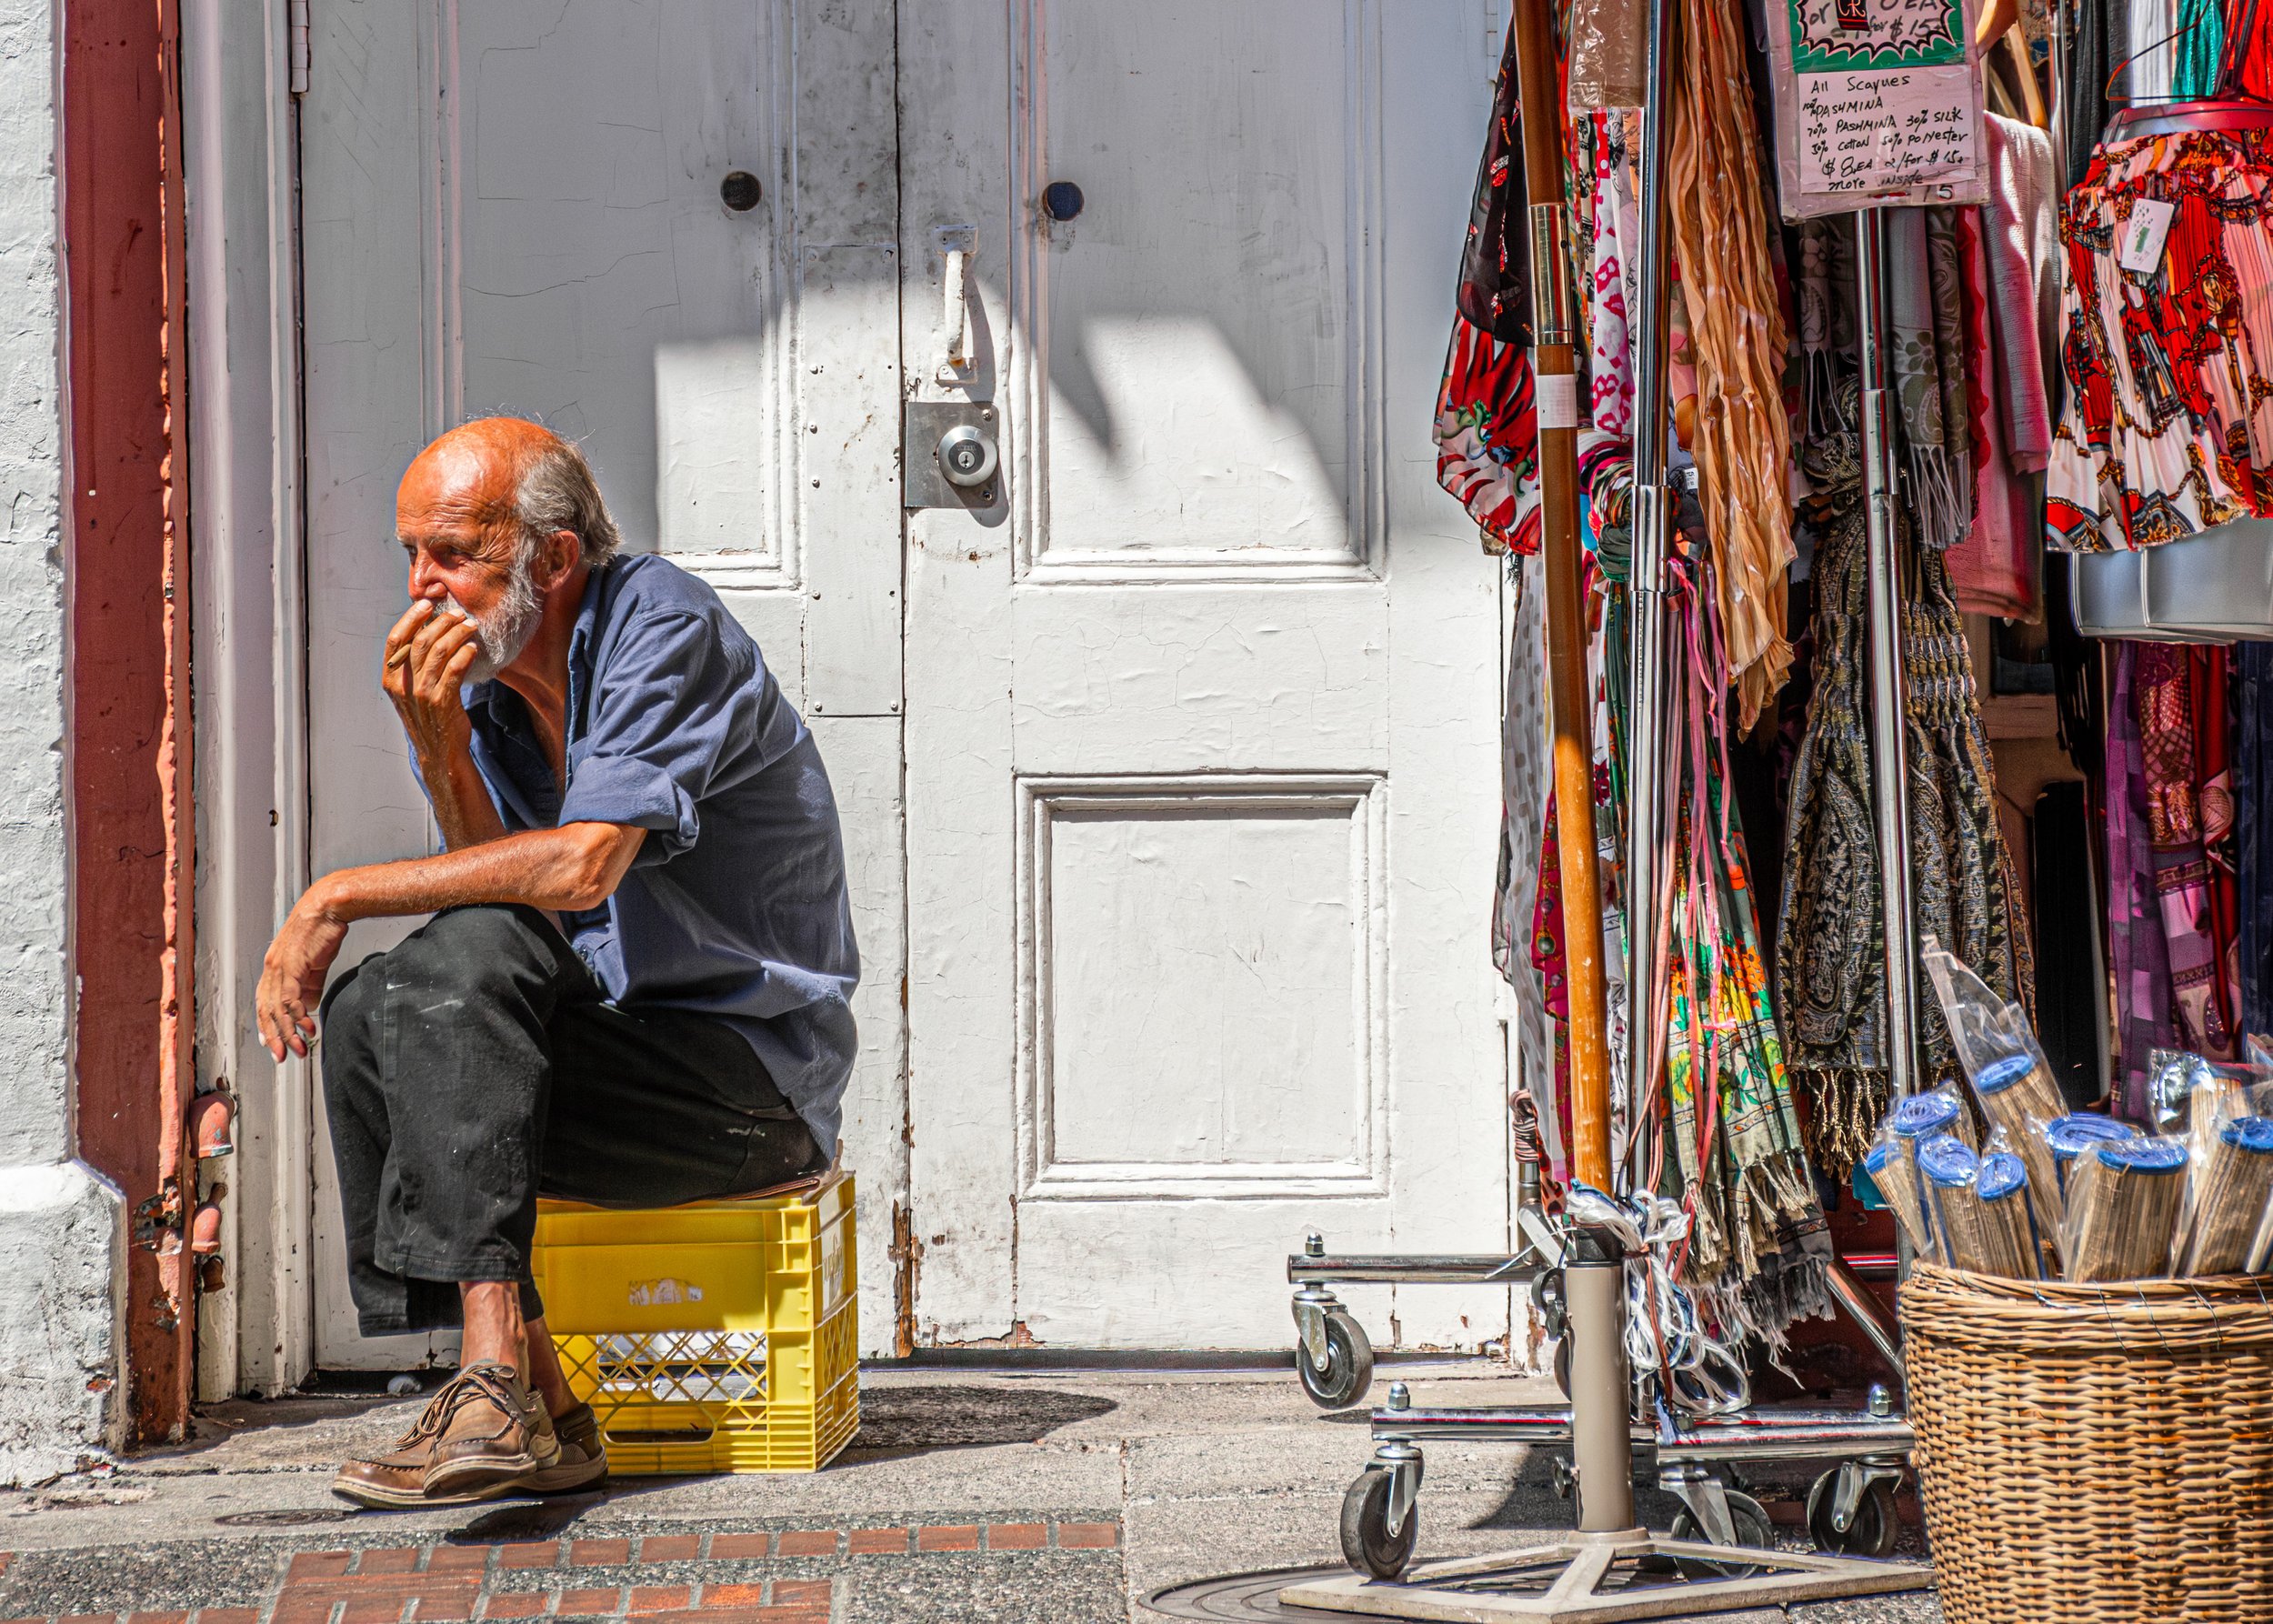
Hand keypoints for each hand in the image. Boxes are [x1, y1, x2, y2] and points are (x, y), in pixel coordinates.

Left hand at [257, 891, 350, 1059]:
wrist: (328, 907)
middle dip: (274, 1037)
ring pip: (277, 1009)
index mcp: (274, 968)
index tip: (272, 1043)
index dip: (266, 1025)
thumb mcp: (315, 963)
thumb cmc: (322, 930)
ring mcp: (280, 967)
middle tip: (283, 1057)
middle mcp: (271, 968)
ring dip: (288, 1032)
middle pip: (266, 1011)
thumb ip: (310, 986)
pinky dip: (297, 1016)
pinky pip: (291, 998)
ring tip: (299, 1048)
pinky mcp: (293, 965)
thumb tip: (307, 1006)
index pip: (264, 1003)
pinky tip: (307, 1026)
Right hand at [383, 599, 480, 766]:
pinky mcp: (442, 702)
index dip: (410, 618)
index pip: (396, 640)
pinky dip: (465, 654)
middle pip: (421, 641)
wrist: (440, 752)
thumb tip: (428, 630)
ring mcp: (422, 694)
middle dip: (441, 622)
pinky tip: (473, 648)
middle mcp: (403, 685)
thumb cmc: (428, 716)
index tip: (427, 604)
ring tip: (471, 626)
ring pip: (439, 651)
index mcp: (391, 679)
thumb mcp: (411, 691)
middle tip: (458, 614)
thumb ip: (413, 666)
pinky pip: (455, 670)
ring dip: (458, 634)